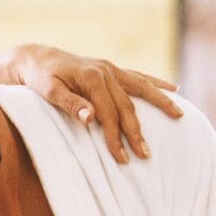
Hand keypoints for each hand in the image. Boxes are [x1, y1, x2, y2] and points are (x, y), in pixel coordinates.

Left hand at [0, 44, 182, 162]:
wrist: (35, 58)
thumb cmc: (39, 78)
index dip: (116, 136)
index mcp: (91, 77)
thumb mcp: (48, 91)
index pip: (109, 113)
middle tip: (145, 154)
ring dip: (160, 102)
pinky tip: (174, 89)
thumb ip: (70, 104)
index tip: (122, 157)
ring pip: (141, 87)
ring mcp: (110, 69)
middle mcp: (105, 71)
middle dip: (136, 131)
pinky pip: (138, 77)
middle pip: (127, 105)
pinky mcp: (111, 69)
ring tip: (179, 116)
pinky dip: (156, 83)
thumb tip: (91, 118)